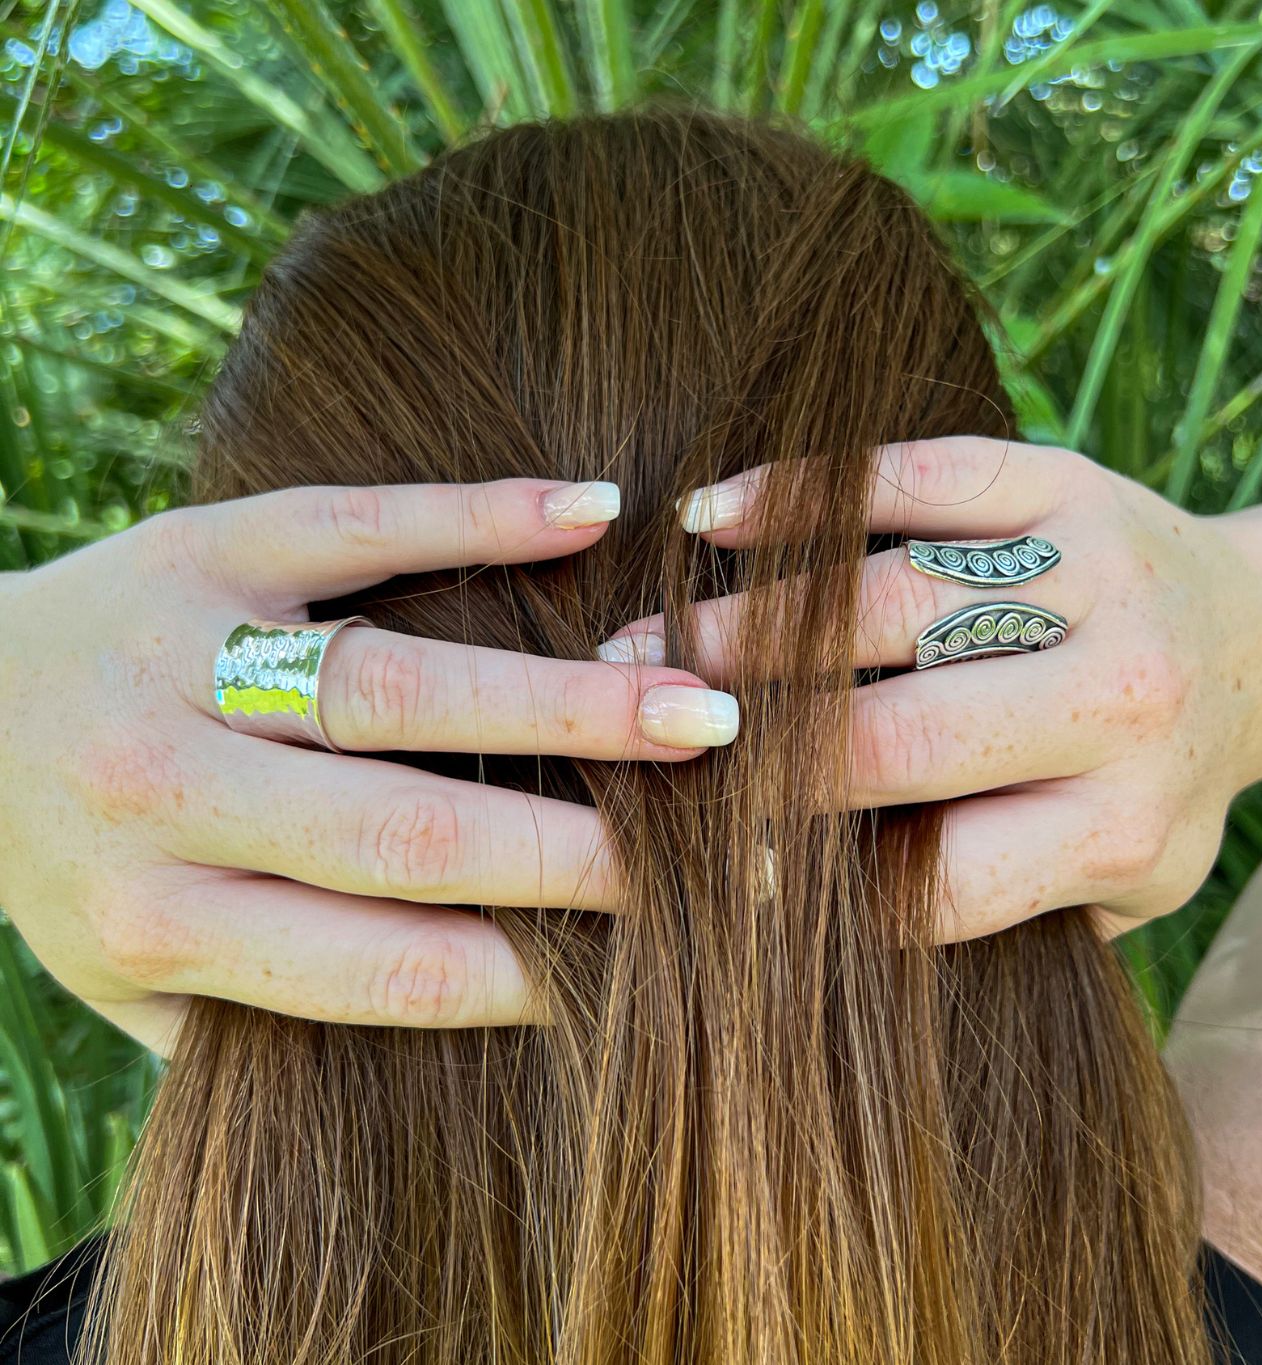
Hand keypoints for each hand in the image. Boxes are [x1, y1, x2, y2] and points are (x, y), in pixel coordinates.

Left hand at [0, 480, 736, 1052]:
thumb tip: (464, 1042)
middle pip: (415, 830)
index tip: (650, 966)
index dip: (538, 972)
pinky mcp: (207, 543)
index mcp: (162, 921)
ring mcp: (187, 653)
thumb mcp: (126, 980)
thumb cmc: (67, 859)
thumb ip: (259, 1027)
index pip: (389, 968)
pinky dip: (481, 518)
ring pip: (401, 685)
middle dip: (583, 850)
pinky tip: (593, 515)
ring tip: (694, 710)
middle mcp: (169, 794)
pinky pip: (357, 524)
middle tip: (719, 853)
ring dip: (565, 699)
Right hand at [598, 437, 1261, 941]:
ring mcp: (1094, 577)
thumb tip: (815, 929)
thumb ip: (1004, 913)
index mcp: (1120, 826)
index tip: (710, 877)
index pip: (936, 880)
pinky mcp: (1066, 480)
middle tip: (642, 739)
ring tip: (643, 644)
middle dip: (750, 749)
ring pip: (887, 602)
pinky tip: (713, 518)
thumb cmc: (1160, 781)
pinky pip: (920, 478)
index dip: (808, 889)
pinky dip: (803, 494)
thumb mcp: (1124, 884)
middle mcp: (1119, 703)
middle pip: (895, 737)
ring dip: (746, 628)